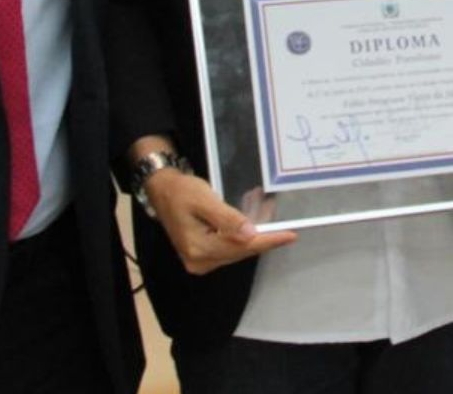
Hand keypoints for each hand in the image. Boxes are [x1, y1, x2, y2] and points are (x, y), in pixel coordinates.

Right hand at [144, 170, 296, 274]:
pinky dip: (243, 232)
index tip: (290, 236)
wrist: (162, 191)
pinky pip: (230, 245)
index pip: (242, 246)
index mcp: (199, 249)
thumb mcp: (204, 200)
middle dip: (263, 234)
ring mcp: (201, 260)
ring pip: (238, 248)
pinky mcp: (204, 253)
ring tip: (265, 208)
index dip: (268, 241)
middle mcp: (200, 260)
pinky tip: (252, 216)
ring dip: (254, 231)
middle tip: (279, 217)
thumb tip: (250, 234)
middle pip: (241, 250)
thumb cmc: (181, 192)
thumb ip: (227, 219)